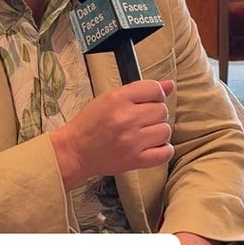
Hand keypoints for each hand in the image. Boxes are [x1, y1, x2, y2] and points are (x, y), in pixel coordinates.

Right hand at [50, 79, 175, 188]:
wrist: (74, 151)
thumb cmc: (90, 124)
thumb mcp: (110, 98)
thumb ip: (140, 90)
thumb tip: (169, 85)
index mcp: (118, 98)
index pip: (155, 89)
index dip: (156, 95)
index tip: (148, 102)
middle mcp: (126, 118)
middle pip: (162, 110)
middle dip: (154, 115)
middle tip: (140, 121)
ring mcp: (132, 140)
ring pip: (165, 130)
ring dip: (158, 133)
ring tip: (143, 135)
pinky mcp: (135, 160)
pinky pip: (165, 152)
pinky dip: (163, 150)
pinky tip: (152, 147)